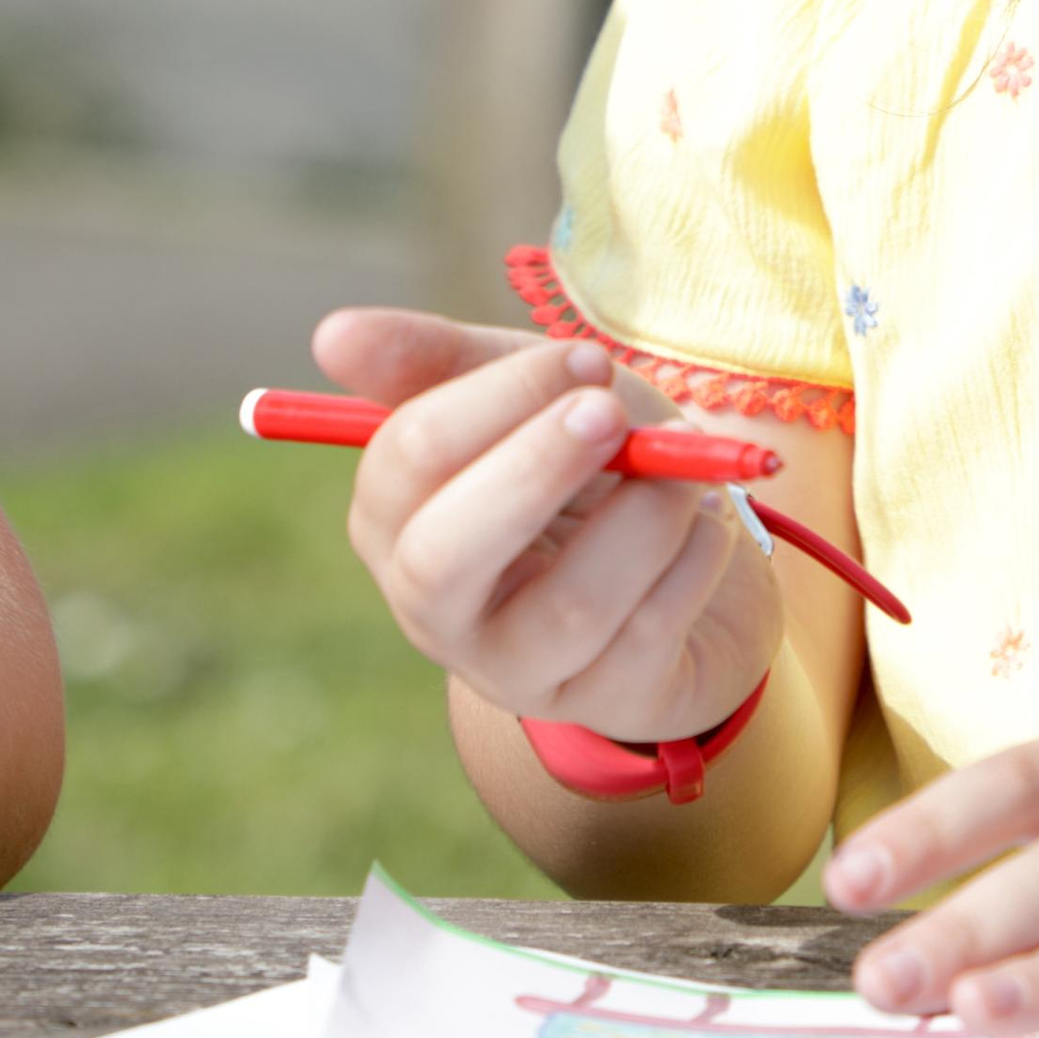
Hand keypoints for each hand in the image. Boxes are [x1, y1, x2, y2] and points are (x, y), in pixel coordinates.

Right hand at [311, 302, 782, 747]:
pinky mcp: (605, 703)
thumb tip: (332, 334)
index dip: (499, 398)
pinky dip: (696, 557)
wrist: (685, 553)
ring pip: (569, 605)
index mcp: (397, 519)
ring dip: (646, 515)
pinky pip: (652, 631)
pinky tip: (707, 525)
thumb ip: (440, 359)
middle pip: (445, 558)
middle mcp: (435, 609)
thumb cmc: (586, 464)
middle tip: (610, 411)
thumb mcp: (526, 395)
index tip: (584, 360)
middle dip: (534, 471)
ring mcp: (517, 669)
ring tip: (688, 469)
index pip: (406, 460)